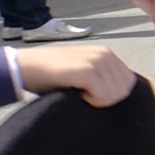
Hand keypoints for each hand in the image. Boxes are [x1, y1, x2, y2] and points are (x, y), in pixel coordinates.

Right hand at [16, 39, 137, 106]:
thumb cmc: (52, 75)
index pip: (129, 81)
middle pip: (124, 89)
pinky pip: (104, 95)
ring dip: (99, 100)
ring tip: (81, 93)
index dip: (113, 94)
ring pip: (116, 93)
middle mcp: (105, 54)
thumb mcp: (83, 71)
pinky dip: (93, 101)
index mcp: (106, 53)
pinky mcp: (87, 70)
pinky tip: (78, 95)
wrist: (26, 67)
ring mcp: (96, 60)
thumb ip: (103, 77)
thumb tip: (121, 94)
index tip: (93, 95)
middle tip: (86, 96)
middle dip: (107, 98)